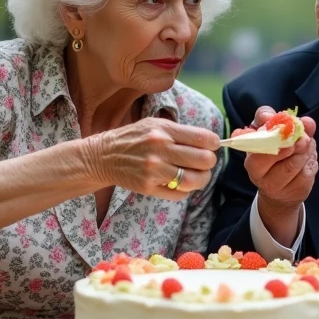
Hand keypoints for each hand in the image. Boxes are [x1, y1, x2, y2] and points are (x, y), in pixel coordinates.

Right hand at [88, 118, 219, 200]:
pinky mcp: (148, 187)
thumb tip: (210, 142)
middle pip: (204, 160)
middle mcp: (160, 149)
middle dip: (209, 163)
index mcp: (164, 130)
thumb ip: (180, 132)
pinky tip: (179, 184)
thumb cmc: (134, 138)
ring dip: (201, 180)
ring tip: (197, 176)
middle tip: (204, 163)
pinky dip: (184, 191)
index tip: (212, 146)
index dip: (214, 144)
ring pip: (195, 180)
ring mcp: (154, 170)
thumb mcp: (155, 125)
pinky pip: (180, 194)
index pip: (204, 138)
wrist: (103, 156)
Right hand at [238, 106, 317, 244]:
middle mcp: (256, 168)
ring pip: (292, 162)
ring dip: (304, 152)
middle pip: (274, 150)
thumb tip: (308, 122)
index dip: (266, 125)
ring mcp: (272, 182)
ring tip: (307, 146)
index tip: (274, 119)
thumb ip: (290, 124)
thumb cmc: (278, 157)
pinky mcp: (292, 192)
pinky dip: (311, 165)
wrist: (282, 193)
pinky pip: (306, 175)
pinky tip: (308, 162)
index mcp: (249, 151)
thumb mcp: (279, 136)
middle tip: (301, 137)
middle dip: (291, 141)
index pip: (252, 135)